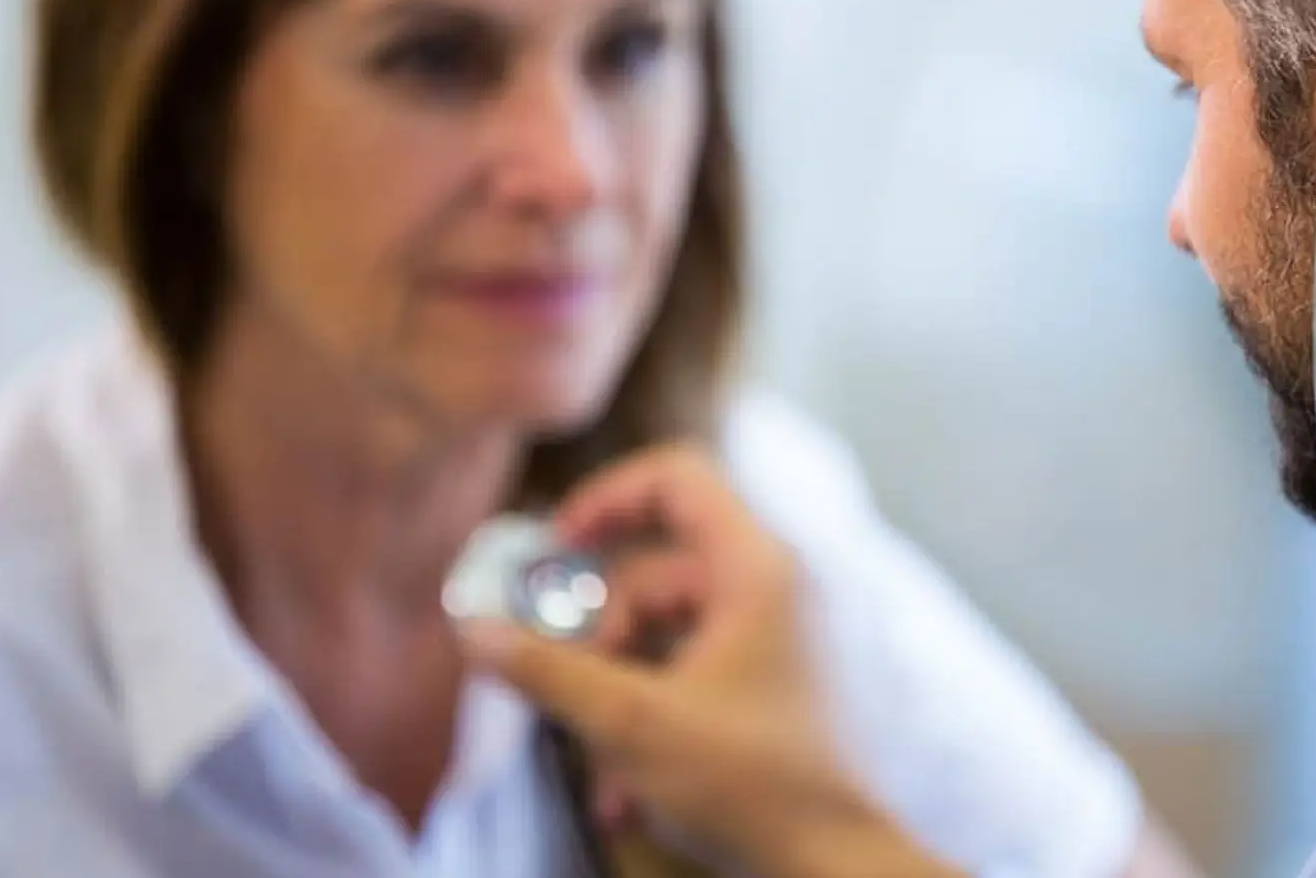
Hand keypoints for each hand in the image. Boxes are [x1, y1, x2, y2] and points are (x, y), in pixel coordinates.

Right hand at [460, 444, 960, 877]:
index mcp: (758, 567)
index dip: (607, 498)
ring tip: (604, 771)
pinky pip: (698, 670)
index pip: (677, 476)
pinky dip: (657, 715)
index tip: (554, 548)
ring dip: (621, 695)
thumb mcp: (631, 724)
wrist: (839, 864)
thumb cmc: (757, 785)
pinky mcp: (780, 679)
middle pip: (658, 569)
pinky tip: (630, 790)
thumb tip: (476, 630)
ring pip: (670, 632)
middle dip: (601, 637)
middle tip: (566, 691)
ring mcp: (784, 633)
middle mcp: (778, 585)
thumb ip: (550, 671)